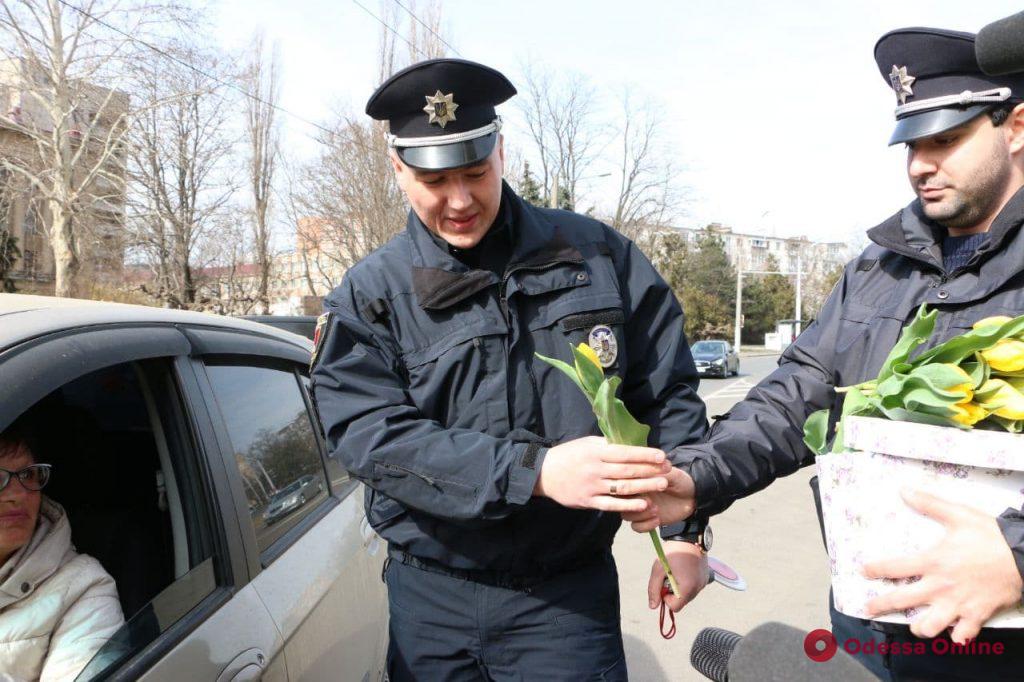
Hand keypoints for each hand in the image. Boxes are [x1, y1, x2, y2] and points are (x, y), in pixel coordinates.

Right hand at [534, 436, 669, 512]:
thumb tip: (629, 443)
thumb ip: (606, 444)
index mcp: (595, 452)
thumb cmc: (568, 455)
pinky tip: (644, 504)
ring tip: (662, 485)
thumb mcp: (586, 443)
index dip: (645, 454)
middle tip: (668, 471)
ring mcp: (592, 486)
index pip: (625, 453)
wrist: (543, 473)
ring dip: (645, 487)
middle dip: (650, 470)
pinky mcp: (588, 501)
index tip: (662, 456)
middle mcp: (595, 469)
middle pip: (628, 471)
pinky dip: (628, 505)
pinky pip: (611, 504)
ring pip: (623, 488)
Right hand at [622, 468, 696, 531]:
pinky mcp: (645, 519)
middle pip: (621, 500)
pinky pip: (636, 526)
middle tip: (650, 502)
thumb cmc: (679, 481)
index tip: (645, 488)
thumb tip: (642, 470)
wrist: (692, 496)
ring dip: (640, 515)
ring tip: (656, 510)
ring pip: (626, 515)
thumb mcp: (670, 474)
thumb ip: (656, 473)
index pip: (622, 482)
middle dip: (633, 503)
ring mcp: (638, 507)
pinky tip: (658, 519)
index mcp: (636, 478)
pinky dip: (645, 525)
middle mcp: (634, 493)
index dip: (630, 486)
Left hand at [648, 540, 708, 611]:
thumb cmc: (672, 552)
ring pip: (687, 595)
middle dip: (672, 592)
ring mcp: (703, 583)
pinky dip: (687, 582)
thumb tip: (653, 606)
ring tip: (677, 571)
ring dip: (679, 587)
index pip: (675, 607)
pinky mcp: (706, 577)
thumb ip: (654, 589)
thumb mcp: (658, 570)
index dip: (666, 598)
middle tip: (669, 575)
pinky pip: (694, 587)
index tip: (663, 584)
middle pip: (681, 601)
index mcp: (688, 588)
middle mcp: (698, 588)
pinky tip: (683, 569)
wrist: (689, 536)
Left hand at [863, 488, 1023, 643]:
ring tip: (914, 624)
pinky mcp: (977, 615)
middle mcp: (940, 586)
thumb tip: (904, 491)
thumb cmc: (991, 535)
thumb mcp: (958, 514)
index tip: (864, 571)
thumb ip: (929, 504)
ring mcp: (958, 604)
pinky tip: (951, 632)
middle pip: (902, 600)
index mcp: (933, 561)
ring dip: (919, 627)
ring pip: (929, 626)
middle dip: (881, 605)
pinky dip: (956, 636)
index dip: (875, 570)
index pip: (894, 568)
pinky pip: (962, 635)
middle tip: (868, 608)